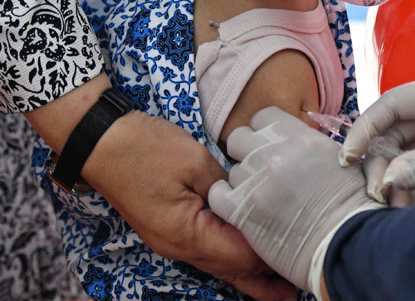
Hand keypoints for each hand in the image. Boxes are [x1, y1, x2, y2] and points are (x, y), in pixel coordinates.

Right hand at [84, 111, 295, 300]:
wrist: (101, 140)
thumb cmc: (145, 149)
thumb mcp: (195, 163)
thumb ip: (227, 187)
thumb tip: (251, 199)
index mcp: (186, 234)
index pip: (239, 255)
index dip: (270, 254)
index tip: (299, 252)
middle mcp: (178, 246)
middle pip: (230, 269)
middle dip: (263, 280)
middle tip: (294, 290)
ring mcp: (172, 239)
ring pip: (218, 264)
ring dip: (248, 272)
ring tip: (277, 285)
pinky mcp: (170, 227)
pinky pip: (207, 249)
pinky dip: (230, 256)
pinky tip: (245, 258)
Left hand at [208, 107, 383, 295]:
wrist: (347, 242)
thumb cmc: (353, 205)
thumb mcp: (342, 160)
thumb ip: (314, 146)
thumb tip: (302, 144)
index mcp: (300, 136)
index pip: (263, 117)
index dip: (264, 132)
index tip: (272, 147)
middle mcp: (274, 153)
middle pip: (239, 138)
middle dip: (247, 153)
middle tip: (262, 172)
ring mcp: (256, 181)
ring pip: (231, 169)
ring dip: (243, 181)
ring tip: (262, 198)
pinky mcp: (241, 210)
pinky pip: (217, 194)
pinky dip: (226, 200)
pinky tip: (242, 209)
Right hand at [340, 66, 414, 200]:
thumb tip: (387, 181)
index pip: (391, 104)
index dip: (366, 129)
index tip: (349, 157)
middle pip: (396, 132)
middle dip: (383, 163)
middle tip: (378, 194)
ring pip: (409, 153)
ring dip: (399, 179)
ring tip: (393, 206)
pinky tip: (408, 206)